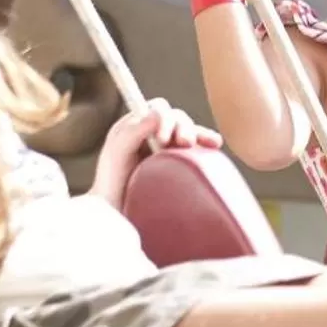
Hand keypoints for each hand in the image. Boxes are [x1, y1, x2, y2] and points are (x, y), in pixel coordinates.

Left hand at [91, 98, 221, 209]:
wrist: (120, 216)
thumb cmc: (112, 186)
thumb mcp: (117, 154)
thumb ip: (132, 131)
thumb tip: (158, 113)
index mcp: (136, 127)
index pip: (157, 110)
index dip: (164, 118)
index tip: (163, 139)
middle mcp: (154, 135)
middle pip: (177, 119)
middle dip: (183, 127)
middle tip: (184, 142)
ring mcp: (169, 150)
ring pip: (190, 131)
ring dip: (198, 133)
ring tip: (203, 143)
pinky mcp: (181, 165)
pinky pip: (198, 148)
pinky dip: (207, 142)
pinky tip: (215, 144)